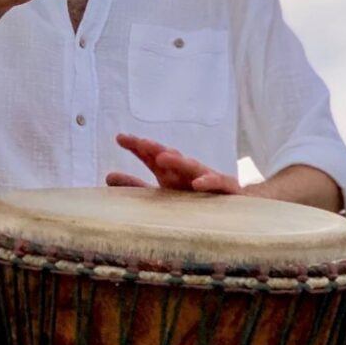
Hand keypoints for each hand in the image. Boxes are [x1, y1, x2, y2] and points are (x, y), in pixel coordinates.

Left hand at [107, 133, 241, 193]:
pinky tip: (196, 184)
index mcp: (170, 173)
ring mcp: (207, 178)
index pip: (152, 156)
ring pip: (191, 167)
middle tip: (140, 143)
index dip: (137, 146)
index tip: (120, 138)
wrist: (238, 207)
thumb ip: (136, 187)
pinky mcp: (227, 190)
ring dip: (177, 161)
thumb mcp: (162, 194)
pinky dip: (208, 182)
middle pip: (170, 157)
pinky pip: (217, 184)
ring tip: (162, 158)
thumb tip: (107, 176)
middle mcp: (187, 172)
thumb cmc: (196, 198)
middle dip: (156, 148)